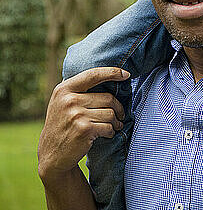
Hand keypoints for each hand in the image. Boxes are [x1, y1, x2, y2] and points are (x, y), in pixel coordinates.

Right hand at [38, 67, 129, 183]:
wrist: (51, 156)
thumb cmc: (62, 125)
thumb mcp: (61, 102)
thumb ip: (77, 89)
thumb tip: (106, 75)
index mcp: (64, 89)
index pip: (93, 75)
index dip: (112, 72)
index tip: (126, 74)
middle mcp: (69, 100)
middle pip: (108, 98)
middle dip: (118, 107)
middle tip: (120, 115)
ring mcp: (76, 115)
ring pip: (110, 113)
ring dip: (115, 122)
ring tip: (114, 126)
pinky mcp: (84, 130)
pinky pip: (108, 127)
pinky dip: (111, 131)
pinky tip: (107, 134)